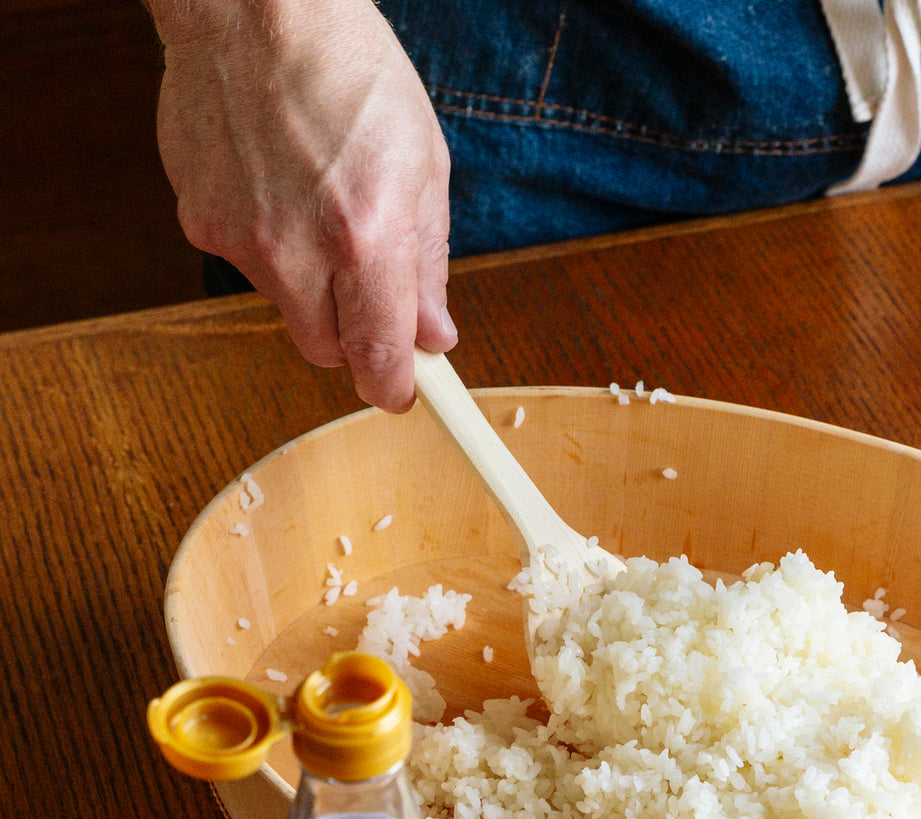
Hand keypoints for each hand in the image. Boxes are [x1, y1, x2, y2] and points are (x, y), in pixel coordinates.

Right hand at [149, 0, 455, 411]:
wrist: (254, 5)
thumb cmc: (348, 71)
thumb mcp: (423, 165)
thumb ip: (428, 264)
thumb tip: (433, 335)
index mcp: (366, 239)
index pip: (379, 362)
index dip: (396, 386)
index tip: (405, 389)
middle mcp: (298, 253)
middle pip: (328, 353)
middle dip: (354, 335)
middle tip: (369, 289)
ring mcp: (241, 241)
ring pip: (287, 309)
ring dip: (310, 284)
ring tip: (319, 208)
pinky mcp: (199, 223)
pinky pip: (245, 265)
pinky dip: (267, 244)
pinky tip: (277, 186)